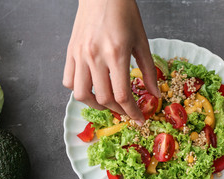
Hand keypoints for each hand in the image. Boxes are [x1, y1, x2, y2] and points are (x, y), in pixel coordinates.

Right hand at [63, 0, 159, 124]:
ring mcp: (79, 55)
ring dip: (96, 105)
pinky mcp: (70, 52)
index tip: (139, 119)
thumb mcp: (142, 41)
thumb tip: (154, 94)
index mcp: (116, 54)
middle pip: (103, 99)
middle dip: (118, 111)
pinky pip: (69, 81)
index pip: (122, 95)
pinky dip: (79, 91)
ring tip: (107, 103)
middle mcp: (95, 57)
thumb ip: (148, 71)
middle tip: (126, 111)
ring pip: (81, 95)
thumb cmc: (125, 14)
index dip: (132, 112)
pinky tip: (91, 88)